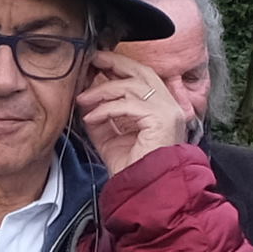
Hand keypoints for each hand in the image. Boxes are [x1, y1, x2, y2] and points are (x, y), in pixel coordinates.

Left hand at [77, 52, 194, 164]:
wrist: (146, 191)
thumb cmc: (133, 168)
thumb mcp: (111, 136)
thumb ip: (102, 115)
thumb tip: (86, 97)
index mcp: (161, 107)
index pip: (142, 76)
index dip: (120, 65)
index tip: (98, 63)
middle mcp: (169, 105)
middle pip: (142, 71)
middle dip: (115, 62)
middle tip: (93, 60)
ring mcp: (168, 111)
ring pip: (131, 86)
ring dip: (102, 90)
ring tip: (83, 99)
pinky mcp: (161, 119)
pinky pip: (127, 105)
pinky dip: (105, 109)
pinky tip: (91, 117)